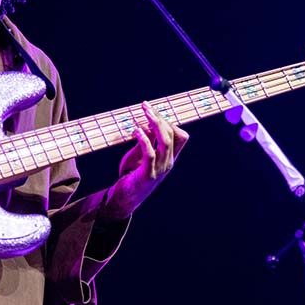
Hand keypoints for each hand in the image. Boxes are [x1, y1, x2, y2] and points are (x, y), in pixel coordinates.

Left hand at [103, 101, 189, 220]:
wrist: (124, 199)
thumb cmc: (131, 175)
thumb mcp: (138, 155)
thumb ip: (145, 142)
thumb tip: (147, 125)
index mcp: (169, 158)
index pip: (180, 136)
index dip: (169, 121)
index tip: (153, 111)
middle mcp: (168, 163)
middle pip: (173, 135)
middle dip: (160, 117)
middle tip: (146, 106)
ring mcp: (160, 169)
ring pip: (165, 142)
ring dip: (155, 124)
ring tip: (144, 112)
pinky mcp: (148, 175)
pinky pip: (150, 154)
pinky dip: (144, 140)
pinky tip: (136, 130)